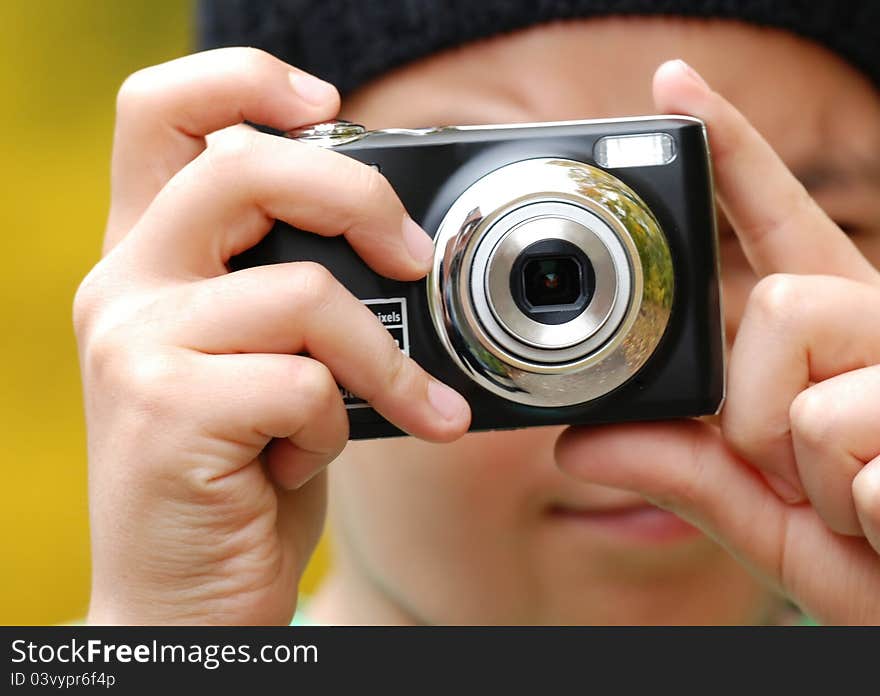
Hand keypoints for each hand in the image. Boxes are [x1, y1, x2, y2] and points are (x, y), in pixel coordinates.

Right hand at [75, 48, 470, 624]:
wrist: (185, 595)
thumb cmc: (240, 473)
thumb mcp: (265, 361)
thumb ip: (295, 289)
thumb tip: (390, 238)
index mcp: (149, 259)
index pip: (163, 113)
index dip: (245, 81)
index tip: (326, 103)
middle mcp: (125, 286)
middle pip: (246, 167)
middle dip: (359, 199)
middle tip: (415, 256)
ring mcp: (136, 345)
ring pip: (305, 293)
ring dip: (378, 361)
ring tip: (391, 409)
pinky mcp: (165, 411)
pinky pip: (306, 384)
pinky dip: (340, 426)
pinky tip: (307, 458)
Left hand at [556, 60, 879, 623]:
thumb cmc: (870, 557)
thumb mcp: (764, 515)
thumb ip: (683, 469)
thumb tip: (578, 441)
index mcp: (836, 338)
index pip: (775, 222)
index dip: (730, 152)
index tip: (671, 85)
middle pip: (775, 302)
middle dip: (756, 410)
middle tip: (798, 472)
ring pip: (809, 373)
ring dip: (809, 469)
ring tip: (855, 500)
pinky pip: (853, 447)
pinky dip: (856, 509)